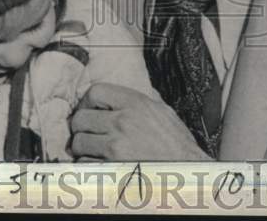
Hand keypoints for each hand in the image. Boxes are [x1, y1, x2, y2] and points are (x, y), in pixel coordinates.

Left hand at [69, 83, 210, 161]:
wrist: (188, 175)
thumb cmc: (178, 146)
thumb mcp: (164, 112)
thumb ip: (142, 102)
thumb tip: (125, 96)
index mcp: (136, 103)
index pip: (95, 92)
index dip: (88, 102)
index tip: (90, 111)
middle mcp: (123, 122)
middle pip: (81, 118)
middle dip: (82, 128)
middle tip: (89, 134)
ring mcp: (116, 146)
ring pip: (78, 143)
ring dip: (83, 149)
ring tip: (94, 152)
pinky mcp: (111, 169)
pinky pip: (84, 165)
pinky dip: (88, 167)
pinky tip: (100, 166)